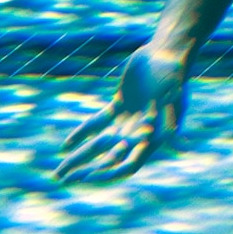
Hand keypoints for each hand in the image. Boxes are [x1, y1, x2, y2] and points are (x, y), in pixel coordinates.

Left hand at [57, 46, 186, 181]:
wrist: (167, 54)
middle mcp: (137, 134)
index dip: (109, 173)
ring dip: (79, 158)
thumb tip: (169, 136)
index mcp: (151, 138)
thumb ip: (169, 115)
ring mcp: (126, 121)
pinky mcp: (118, 106)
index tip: (88, 176)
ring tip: (59, 172)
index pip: (128, 165)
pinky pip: (97, 124)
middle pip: (108, 160)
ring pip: (98, 145)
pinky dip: (82, 133)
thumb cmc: (174, 75)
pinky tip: (66, 145)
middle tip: (63, 179)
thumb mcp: (173, 96)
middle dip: (86, 170)